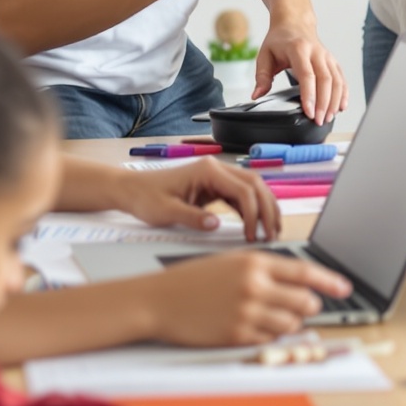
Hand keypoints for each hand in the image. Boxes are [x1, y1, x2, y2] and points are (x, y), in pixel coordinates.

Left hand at [117, 160, 281, 240]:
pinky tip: (255, 226)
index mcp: (207, 171)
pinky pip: (241, 196)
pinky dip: (252, 210)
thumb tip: (216, 225)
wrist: (132, 190)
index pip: (243, 190)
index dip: (254, 214)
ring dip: (264, 208)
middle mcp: (216, 169)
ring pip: (252, 189)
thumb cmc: (145, 198)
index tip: (252, 236)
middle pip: (255, 185)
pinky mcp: (214, 186)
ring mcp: (217, 176)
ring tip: (271, 231)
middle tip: (273, 234)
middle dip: (268, 209)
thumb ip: (191, 218)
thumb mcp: (165, 212)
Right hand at [146, 248, 351, 344]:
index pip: (304, 272)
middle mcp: (254, 286)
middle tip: (301, 306)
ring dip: (288, 322)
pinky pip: (270, 339)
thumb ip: (265, 271)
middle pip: (304, 301)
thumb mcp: (232, 262)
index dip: (330, 281)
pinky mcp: (237, 335)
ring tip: (270, 315)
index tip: (345, 288)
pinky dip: (269, 335)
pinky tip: (254, 325)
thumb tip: (299, 285)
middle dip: (308, 305)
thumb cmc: (194, 280)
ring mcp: (247, 312)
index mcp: (254, 262)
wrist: (159, 300)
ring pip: (290, 324)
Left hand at [254, 21, 345, 126]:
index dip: (310, 95)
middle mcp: (316, 52)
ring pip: (337, 80)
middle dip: (324, 103)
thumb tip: (257, 95)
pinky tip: (341, 107)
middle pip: (325, 80)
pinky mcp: (333, 61)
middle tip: (319, 120)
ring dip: (335, 101)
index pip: (307, 75)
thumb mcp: (265, 55)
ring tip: (329, 118)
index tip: (309, 112)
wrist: (294, 23)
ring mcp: (327, 57)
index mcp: (298, 49)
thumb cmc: (279, 40)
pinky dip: (344, 94)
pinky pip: (342, 78)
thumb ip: (261, 76)